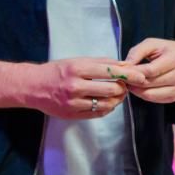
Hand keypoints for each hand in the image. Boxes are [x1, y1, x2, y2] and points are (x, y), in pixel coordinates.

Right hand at [25, 58, 140, 118]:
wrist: (32, 87)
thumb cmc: (57, 71)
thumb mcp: (76, 61)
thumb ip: (100, 63)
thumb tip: (124, 65)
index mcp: (77, 69)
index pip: (109, 71)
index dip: (128, 74)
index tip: (141, 76)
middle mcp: (75, 86)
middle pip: (111, 90)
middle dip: (123, 88)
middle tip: (125, 86)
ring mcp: (73, 102)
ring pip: (107, 104)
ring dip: (117, 99)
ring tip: (117, 94)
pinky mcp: (72, 114)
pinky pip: (98, 113)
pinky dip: (108, 108)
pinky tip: (107, 102)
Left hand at [124, 37, 174, 103]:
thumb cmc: (170, 51)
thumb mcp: (154, 43)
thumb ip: (138, 52)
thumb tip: (125, 65)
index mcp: (174, 59)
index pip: (150, 70)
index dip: (134, 72)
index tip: (123, 71)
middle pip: (149, 83)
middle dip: (133, 82)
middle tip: (123, 78)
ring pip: (150, 94)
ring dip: (136, 90)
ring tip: (130, 83)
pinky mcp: (174, 96)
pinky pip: (155, 99)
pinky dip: (144, 95)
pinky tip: (139, 88)